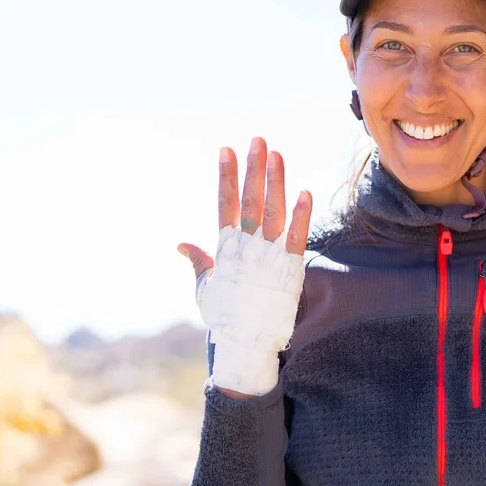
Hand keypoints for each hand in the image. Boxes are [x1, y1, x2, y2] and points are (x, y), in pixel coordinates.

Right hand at [177, 137, 312, 396]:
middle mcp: (246, 248)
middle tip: (257, 140)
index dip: (226, 176)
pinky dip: (300, 216)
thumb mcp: (205, 289)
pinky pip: (296, 237)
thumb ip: (199, 262)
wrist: (246, 346)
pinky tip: (304, 192)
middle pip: (251, 200)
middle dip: (253, 169)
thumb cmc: (224, 318)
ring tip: (276, 154)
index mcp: (225, 249)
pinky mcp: (290, 270)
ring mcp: (269, 257)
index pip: (225, 204)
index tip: (225, 150)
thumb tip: (181, 244)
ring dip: (276, 181)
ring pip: (273, 211)